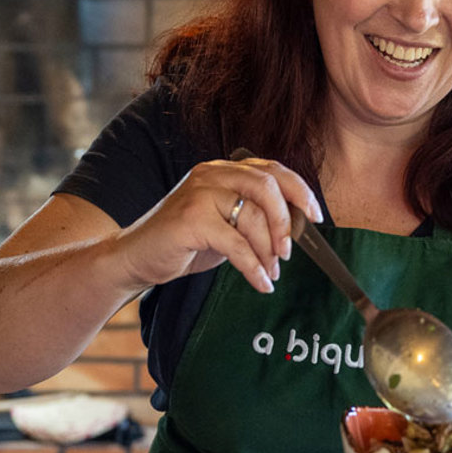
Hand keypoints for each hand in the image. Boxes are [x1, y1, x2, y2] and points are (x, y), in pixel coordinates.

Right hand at [113, 156, 321, 294]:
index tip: (317, 216)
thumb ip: (254, 217)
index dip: (299, 191)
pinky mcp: (190, 220)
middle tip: (289, 250)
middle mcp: (212, 174)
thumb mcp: (225, 223)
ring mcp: (199, 194)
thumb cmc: (183, 242)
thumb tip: (296, 230)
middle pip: (267, 186)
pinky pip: (236, 244)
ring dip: (269, 251)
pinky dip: (254, 267)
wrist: (134, 258)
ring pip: (253, 216)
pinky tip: (260, 282)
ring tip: (271, 272)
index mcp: (223, 170)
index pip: (272, 170)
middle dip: (286, 221)